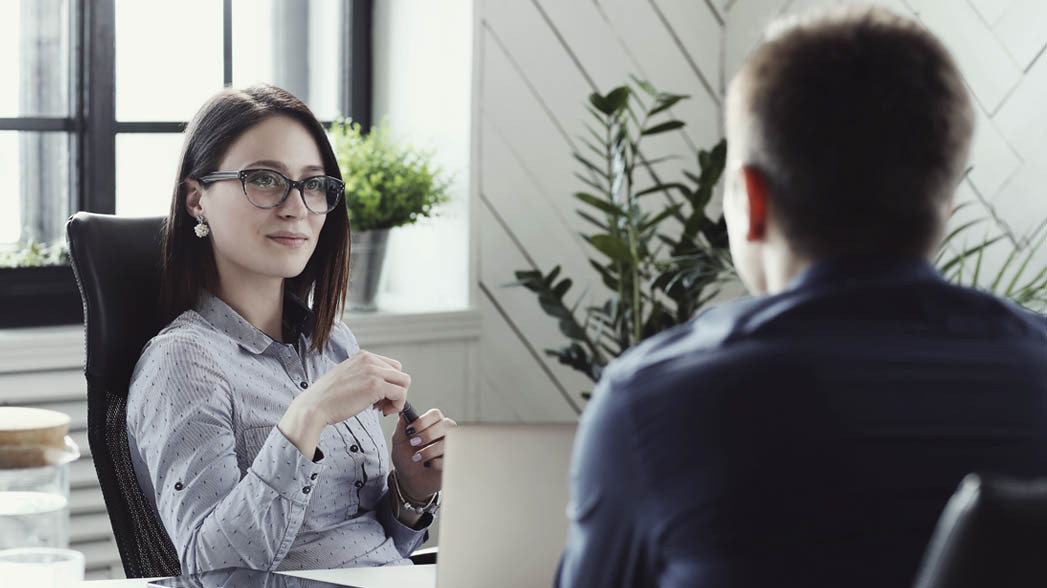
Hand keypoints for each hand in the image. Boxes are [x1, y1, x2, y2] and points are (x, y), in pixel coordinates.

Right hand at [279, 351, 408, 458]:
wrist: (314, 406)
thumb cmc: (328, 397)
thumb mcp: (348, 376)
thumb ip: (364, 375)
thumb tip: (382, 386)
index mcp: (363, 356)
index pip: (391, 366)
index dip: (389, 383)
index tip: (379, 396)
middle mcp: (369, 360)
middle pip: (400, 374)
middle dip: (395, 390)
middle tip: (381, 404)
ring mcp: (373, 372)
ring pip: (404, 383)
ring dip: (397, 398)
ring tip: (381, 408)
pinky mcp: (376, 386)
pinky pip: (401, 394)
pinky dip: (397, 405)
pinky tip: (382, 411)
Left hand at [391, 408, 456, 499]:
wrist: (409, 480)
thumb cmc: (406, 459)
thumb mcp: (398, 443)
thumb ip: (400, 428)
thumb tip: (402, 415)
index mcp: (431, 424)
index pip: (435, 414)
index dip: (423, 421)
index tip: (410, 430)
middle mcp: (444, 433)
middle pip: (446, 424)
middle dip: (428, 434)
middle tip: (414, 443)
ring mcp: (450, 446)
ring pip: (449, 441)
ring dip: (430, 450)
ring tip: (417, 458)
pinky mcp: (453, 460)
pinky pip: (450, 457)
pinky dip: (436, 462)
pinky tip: (429, 465)